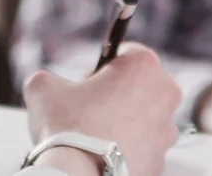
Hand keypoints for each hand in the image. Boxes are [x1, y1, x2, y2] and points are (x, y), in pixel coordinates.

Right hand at [24, 44, 182, 175]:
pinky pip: (144, 146)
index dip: (102, 67)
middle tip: (90, 109)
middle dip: (118, 94)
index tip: (88, 81)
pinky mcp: (163, 158)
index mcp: (144, 65)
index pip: (125, 53)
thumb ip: (49, 78)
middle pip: (140, 86)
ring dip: (125, 122)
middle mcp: (165, 93)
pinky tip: (105, 153)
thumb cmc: (67, 128)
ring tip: (96, 135)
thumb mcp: (43, 88)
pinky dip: (129, 148)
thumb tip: (47, 84)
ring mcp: (168, 129)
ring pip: (145, 117)